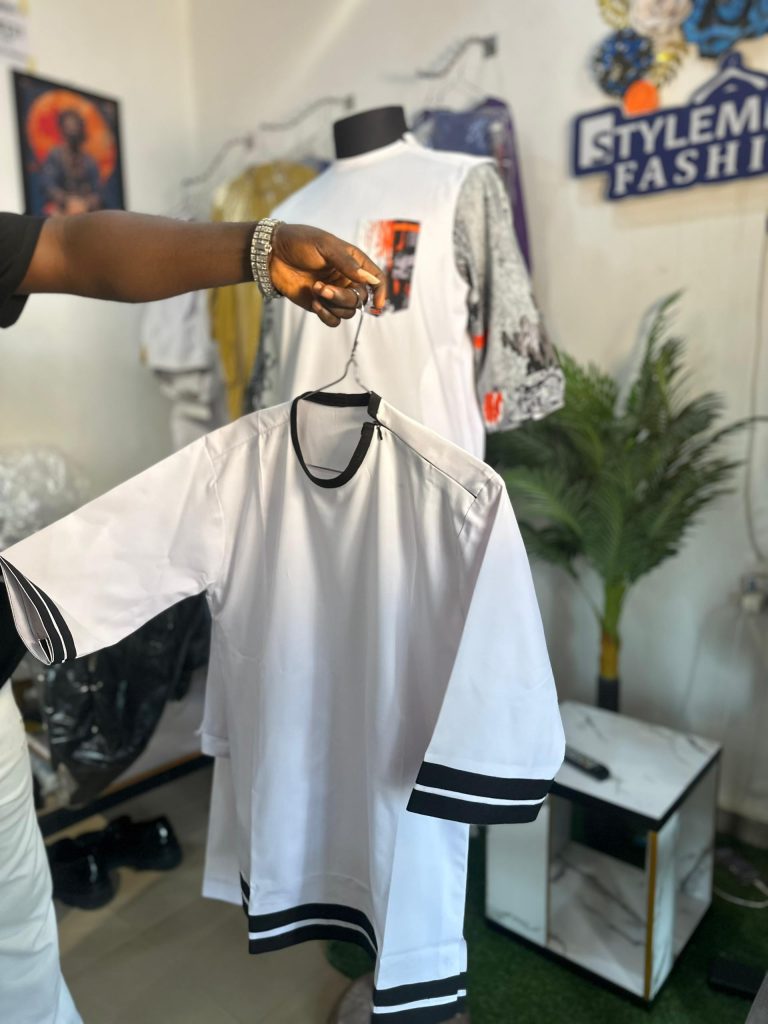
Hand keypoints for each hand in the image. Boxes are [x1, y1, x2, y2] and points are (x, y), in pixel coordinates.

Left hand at [269, 223, 385, 326]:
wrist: (271, 254)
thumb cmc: (299, 242)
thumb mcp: (325, 245)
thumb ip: (347, 263)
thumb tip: (369, 280)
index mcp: (353, 262)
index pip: (376, 279)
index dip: (381, 291)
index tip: (378, 303)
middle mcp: (347, 279)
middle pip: (360, 299)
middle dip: (343, 297)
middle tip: (321, 288)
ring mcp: (334, 294)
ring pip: (348, 312)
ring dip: (332, 305)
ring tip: (314, 290)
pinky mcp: (321, 305)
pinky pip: (334, 320)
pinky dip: (326, 315)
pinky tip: (314, 303)